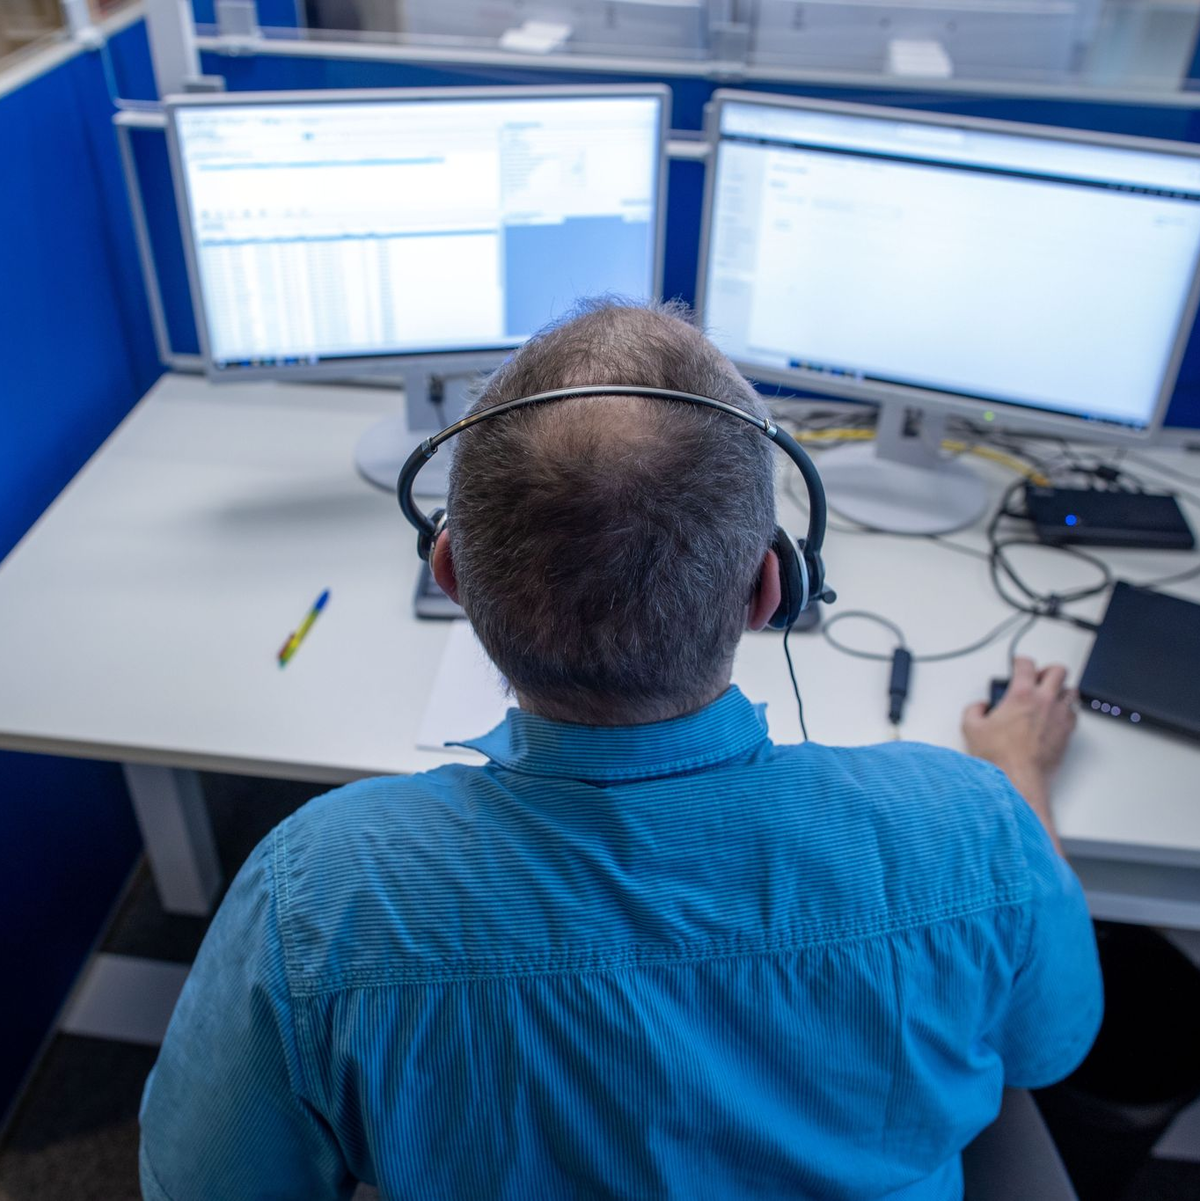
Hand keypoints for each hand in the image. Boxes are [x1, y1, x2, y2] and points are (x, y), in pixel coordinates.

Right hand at [962, 658, 1076, 849]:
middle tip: (1037, 677)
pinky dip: (1066, 711)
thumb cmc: (999, 757)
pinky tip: (1055, 717)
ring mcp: (1059, 716)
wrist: (1018, 779)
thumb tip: (980, 707)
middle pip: (1057, 671)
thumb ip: (974, 710)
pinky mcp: (1067, 732)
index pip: (1026, 664)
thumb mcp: (971, 728)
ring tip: (1049, 696)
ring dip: (1060, 689)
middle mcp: (1044, 701)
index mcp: (1021, 695)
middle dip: (1047, 670)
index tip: (1017, 664)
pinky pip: (1073, 713)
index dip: (1020, 661)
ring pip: (1071, 690)